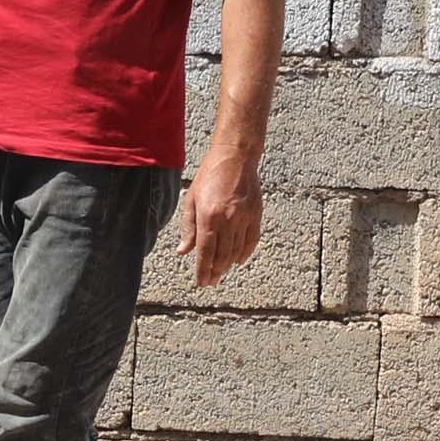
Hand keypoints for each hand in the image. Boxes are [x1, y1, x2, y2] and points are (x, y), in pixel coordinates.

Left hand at [175, 155, 262, 286]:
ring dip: (228, 264)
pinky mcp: (256, 214)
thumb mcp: (191, 200)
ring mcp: (244, 218)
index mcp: (208, 217)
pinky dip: (245, 252)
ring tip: (220, 273)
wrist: (235, 158)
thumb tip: (183, 251)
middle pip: (222, 254)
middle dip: (215, 271)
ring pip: (236, 250)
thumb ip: (188, 227)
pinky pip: (251, 239)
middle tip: (210, 282)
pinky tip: (238, 260)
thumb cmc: (209, 176)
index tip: (202, 281)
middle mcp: (227, 220)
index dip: (203, 269)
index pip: (205, 251)